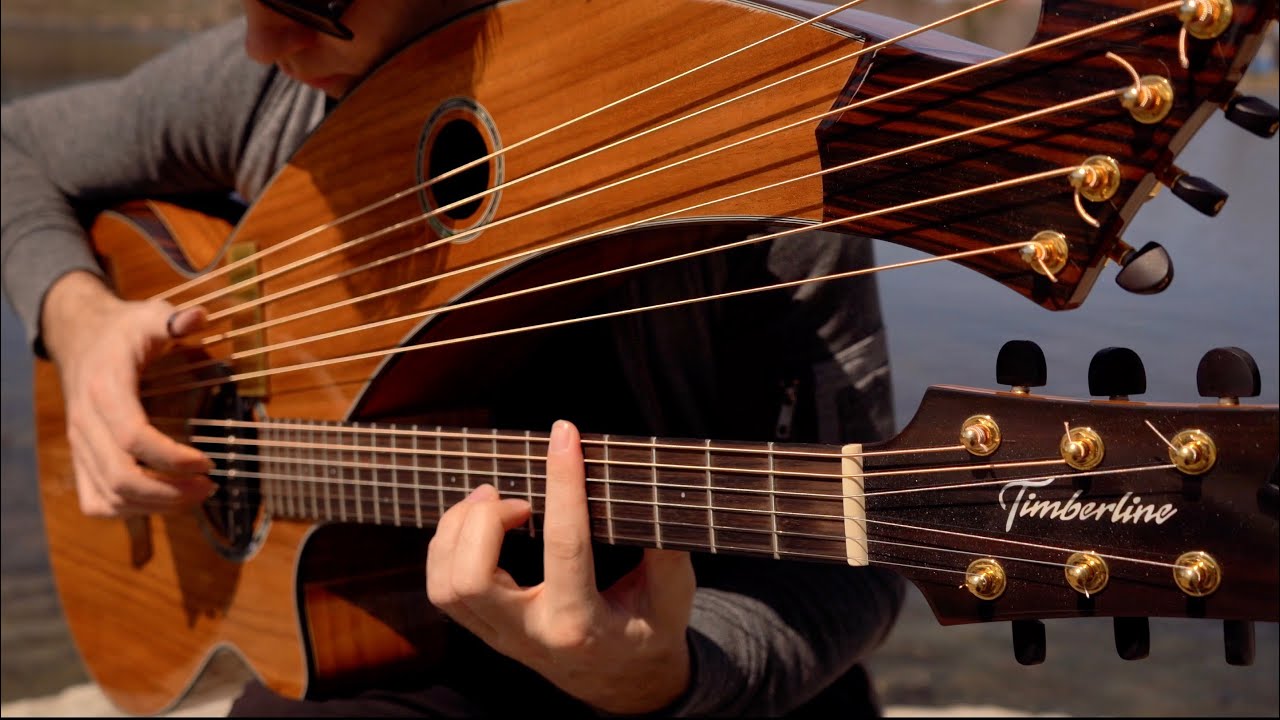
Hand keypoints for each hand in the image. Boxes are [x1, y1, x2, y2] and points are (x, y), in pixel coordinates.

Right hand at [42, 271, 213, 517]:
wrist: (81, 339)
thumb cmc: (123, 332)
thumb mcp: (150, 316)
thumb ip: (175, 319)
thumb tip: (200, 317)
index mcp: (105, 389)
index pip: (132, 436)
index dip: (172, 457)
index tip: (208, 462)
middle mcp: (86, 423)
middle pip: (120, 476)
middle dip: (169, 491)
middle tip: (208, 486)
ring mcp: (80, 445)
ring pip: (108, 495)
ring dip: (155, 505)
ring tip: (195, 495)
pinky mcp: (81, 459)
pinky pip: (96, 500)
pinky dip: (129, 511)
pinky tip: (163, 502)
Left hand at [426, 420, 695, 713]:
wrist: (624, 684)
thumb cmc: (650, 631)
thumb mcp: (673, 595)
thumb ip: (667, 549)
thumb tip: (655, 491)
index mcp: (581, 625)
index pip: (565, 546)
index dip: (564, 483)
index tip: (564, 436)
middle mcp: (530, 635)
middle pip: (471, 579)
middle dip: (485, 520)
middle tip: (517, 496)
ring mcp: (500, 637)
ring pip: (446, 585)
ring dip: (458, 529)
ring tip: (492, 499)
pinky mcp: (484, 630)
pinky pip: (441, 588)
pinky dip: (448, 544)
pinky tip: (479, 522)